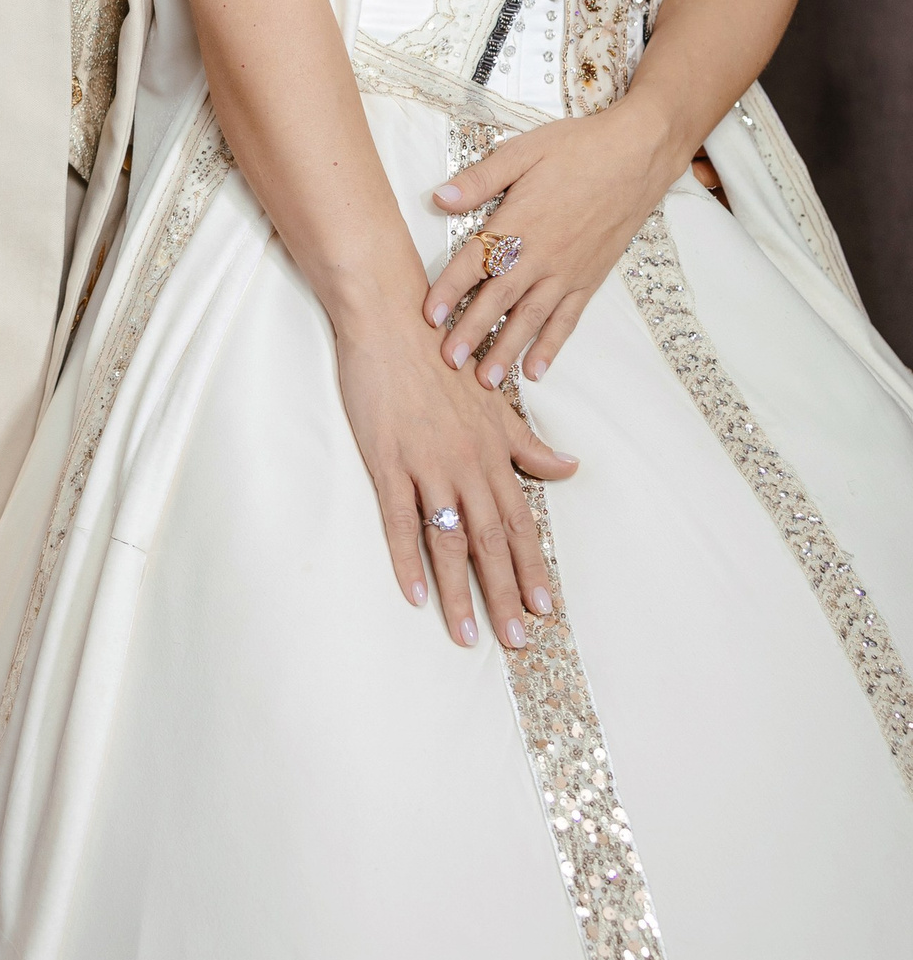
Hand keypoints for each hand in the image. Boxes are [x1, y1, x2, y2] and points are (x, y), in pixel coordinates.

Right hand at [335, 320, 576, 651]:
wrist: (392, 319)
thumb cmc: (440, 356)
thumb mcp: (494, 401)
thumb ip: (528, 443)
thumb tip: (571, 468)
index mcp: (492, 452)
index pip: (519, 521)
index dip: (532, 566)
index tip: (544, 607)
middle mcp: (466, 464)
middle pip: (490, 541)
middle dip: (504, 593)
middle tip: (516, 639)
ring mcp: (426, 465)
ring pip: (449, 540)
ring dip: (459, 591)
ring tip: (467, 635)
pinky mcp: (388, 461)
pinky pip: (400, 519)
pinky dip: (407, 559)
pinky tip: (415, 594)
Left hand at [425, 101, 682, 387]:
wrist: (638, 156)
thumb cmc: (578, 149)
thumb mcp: (522, 151)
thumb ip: (480, 179)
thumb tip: (439, 197)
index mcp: (518, 223)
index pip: (474, 262)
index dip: (449, 290)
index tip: (427, 317)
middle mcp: (540, 255)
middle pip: (497, 300)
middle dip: (470, 333)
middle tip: (448, 364)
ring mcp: (567, 272)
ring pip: (530, 319)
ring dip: (505, 350)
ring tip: (485, 380)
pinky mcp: (589, 280)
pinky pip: (566, 320)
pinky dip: (550, 347)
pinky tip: (534, 371)